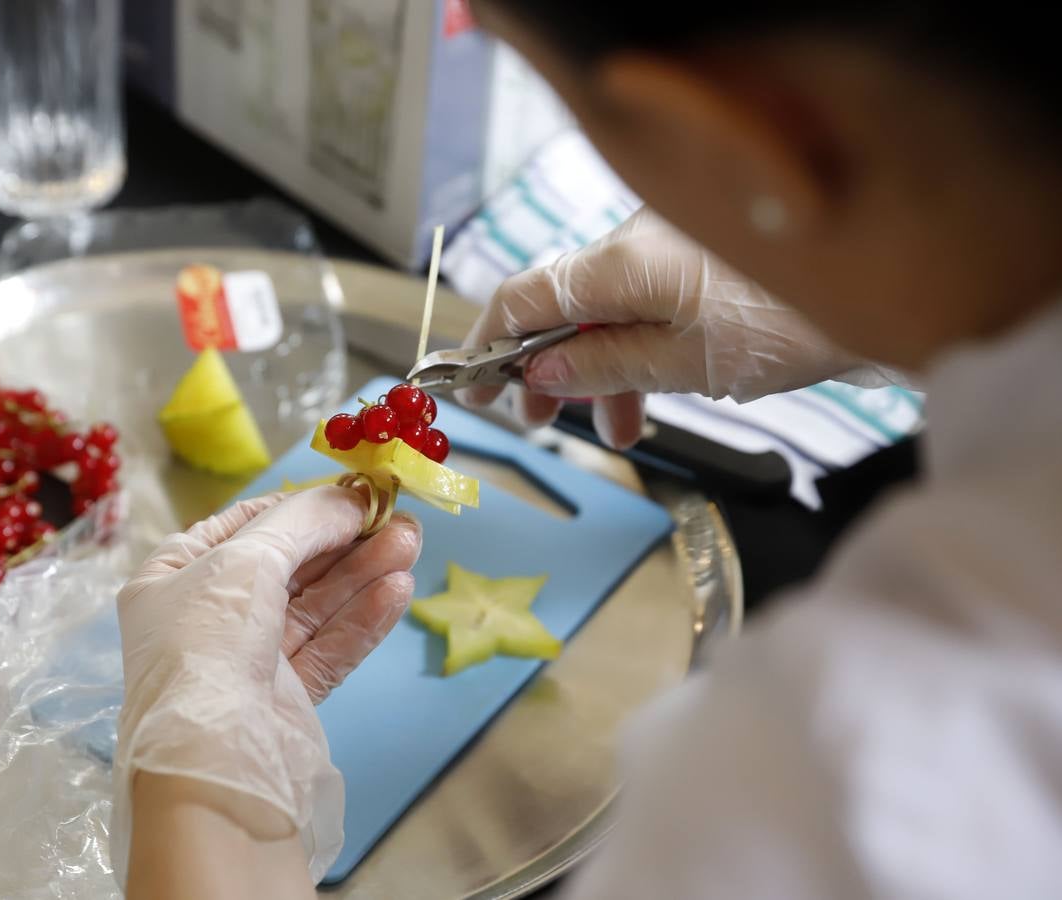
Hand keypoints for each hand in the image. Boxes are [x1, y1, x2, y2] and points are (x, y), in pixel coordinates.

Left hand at [111, 486, 420, 882]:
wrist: (212, 760)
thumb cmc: (208, 641)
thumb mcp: (247, 560)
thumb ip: (303, 521)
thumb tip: (350, 499)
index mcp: (173, 577)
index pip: (242, 527)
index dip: (298, 507)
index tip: (352, 493)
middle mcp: (206, 615)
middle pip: (287, 565)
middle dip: (343, 540)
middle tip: (398, 516)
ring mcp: (245, 659)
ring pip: (314, 606)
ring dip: (362, 573)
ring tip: (410, 543)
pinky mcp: (282, 697)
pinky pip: (327, 646)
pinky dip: (361, 619)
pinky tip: (397, 591)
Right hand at [461, 208, 862, 447]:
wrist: (889, 294)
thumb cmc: (791, 324)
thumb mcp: (685, 362)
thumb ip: (606, 364)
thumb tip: (544, 368)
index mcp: (620, 261)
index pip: (524, 295)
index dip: (488, 341)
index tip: (470, 386)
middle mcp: (635, 246)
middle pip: (559, 303)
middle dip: (542, 364)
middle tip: (532, 417)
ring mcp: (668, 256)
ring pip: (602, 312)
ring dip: (591, 370)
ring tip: (606, 429)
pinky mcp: (698, 272)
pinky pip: (641, 311)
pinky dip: (631, 356)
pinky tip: (645, 403)